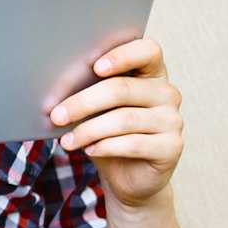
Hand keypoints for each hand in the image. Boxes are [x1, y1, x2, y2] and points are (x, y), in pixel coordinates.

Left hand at [49, 38, 183, 209]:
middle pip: (122, 89)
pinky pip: (134, 143)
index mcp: (150, 73)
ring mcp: (173, 120)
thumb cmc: (106, 133)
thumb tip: (54, 88)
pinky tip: (89, 150)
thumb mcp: (94, 109)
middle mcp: (166, 93)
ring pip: (124, 119)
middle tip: (55, 115)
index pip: (147, 51)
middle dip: (82, 102)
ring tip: (66, 140)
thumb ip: (85, 91)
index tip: (95, 67)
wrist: (127, 176)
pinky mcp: (172, 147)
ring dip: (88, 130)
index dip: (122, 56)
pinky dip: (105, 146)